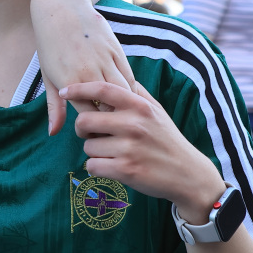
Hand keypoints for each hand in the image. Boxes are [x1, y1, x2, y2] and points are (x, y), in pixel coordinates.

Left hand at [32, 0, 134, 135]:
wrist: (61, 9)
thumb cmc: (50, 46)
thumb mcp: (48, 77)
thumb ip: (54, 107)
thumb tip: (53, 133)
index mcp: (71, 83)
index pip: (89, 116)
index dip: (95, 130)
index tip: (98, 137)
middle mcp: (90, 73)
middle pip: (110, 107)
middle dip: (113, 122)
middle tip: (116, 133)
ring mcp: (105, 61)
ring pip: (123, 92)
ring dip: (124, 107)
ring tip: (124, 119)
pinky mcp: (117, 51)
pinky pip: (129, 77)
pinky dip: (129, 90)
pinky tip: (128, 99)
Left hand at [60, 80, 224, 219]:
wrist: (189, 175)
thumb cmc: (167, 140)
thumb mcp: (157, 111)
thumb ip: (136, 94)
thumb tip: (119, 76)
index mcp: (139, 107)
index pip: (102, 90)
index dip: (78, 89)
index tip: (64, 91)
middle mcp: (134, 124)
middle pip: (84, 120)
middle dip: (83, 129)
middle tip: (93, 134)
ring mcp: (129, 148)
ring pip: (88, 146)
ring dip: (94, 152)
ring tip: (112, 153)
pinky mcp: (125, 170)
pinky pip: (92, 166)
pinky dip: (97, 168)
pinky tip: (111, 167)